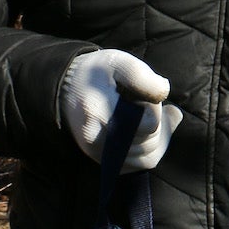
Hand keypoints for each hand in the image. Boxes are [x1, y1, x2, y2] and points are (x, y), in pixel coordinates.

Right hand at [60, 50, 182, 172]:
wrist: (64, 88)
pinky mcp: (100, 160)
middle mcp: (96, 138)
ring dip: (154, 138)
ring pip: (146, 158)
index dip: (154, 109)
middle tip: (142, 104)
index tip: (143, 96)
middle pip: (149, 142)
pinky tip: (144, 132)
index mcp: (98, 111)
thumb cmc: (96, 72)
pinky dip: (148, 151)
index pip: (148, 124)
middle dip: (155, 124)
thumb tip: (164, 92)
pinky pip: (136, 165)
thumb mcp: (118, 63)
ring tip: (143, 117)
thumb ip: (143, 76)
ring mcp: (97, 153)